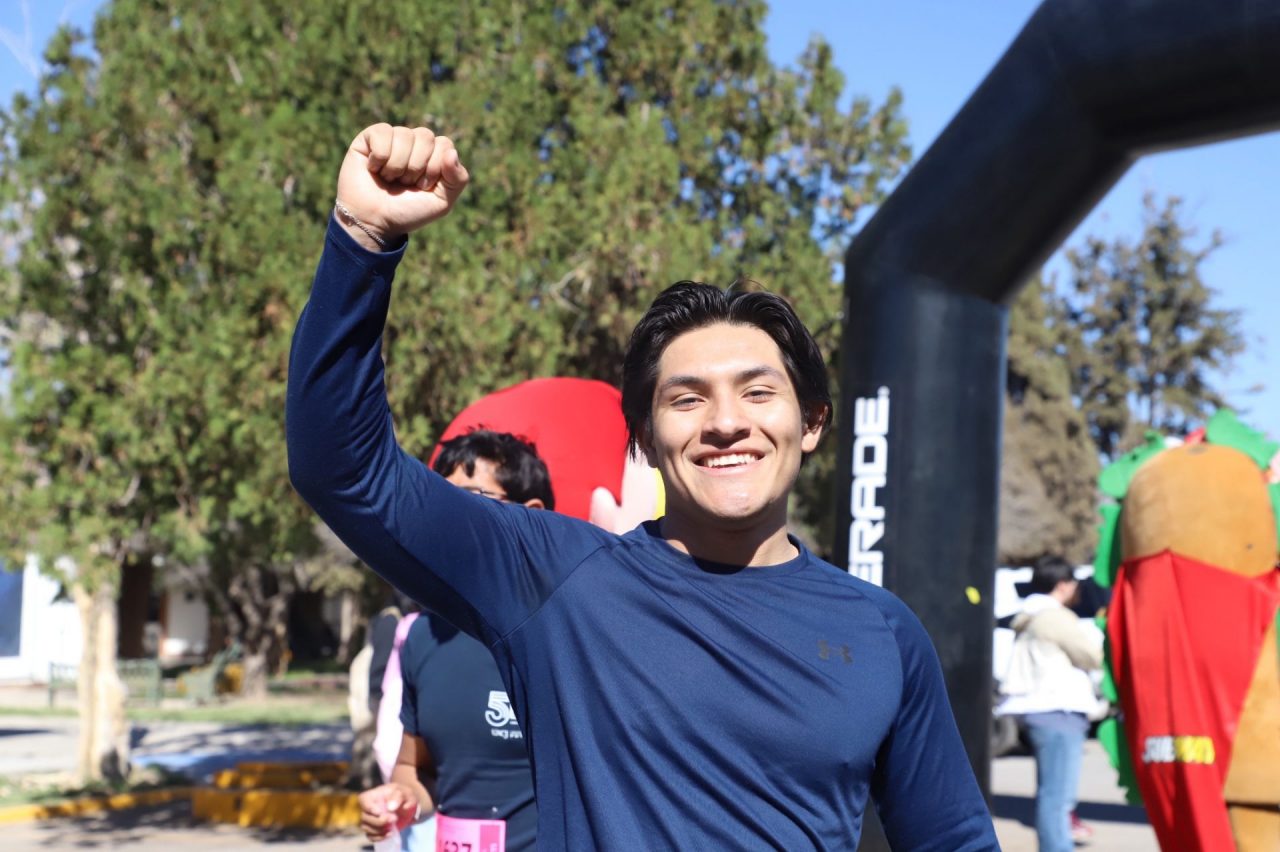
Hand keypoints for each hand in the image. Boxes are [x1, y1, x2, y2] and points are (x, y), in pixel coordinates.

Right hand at [336, 123, 469, 247]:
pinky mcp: (369, 137)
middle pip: (426, 136)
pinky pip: (383, 132)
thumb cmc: (408, 211)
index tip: (422, 187)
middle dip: (416, 167)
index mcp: (433, 154)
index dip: (435, 167)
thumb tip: (451, 152)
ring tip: (389, 179)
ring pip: (404, 134)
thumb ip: (458, 179)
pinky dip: (380, 157)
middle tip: (404, 183)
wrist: (374, 222)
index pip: (444, 144)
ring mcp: (392, 138)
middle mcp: (414, 143)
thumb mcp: (442, 202)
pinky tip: (374, 168)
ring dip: (397, 165)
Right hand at [357, 781, 419, 841]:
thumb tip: (391, 808)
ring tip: (392, 828)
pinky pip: (370, 837)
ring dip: (379, 831)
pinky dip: (379, 838)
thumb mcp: (403, 793)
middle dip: (379, 821)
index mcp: (370, 796)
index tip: (382, 813)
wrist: (406, 803)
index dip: (372, 809)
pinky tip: (389, 834)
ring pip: (366, 828)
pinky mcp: (373, 830)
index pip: (364, 802)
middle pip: (365, 817)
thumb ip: (398, 798)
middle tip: (394, 819)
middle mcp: (366, 808)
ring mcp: (368, 820)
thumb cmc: (402, 795)